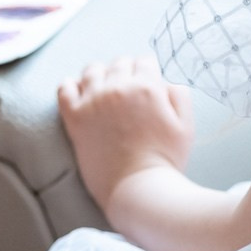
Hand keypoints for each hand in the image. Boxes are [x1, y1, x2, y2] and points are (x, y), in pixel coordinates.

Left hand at [59, 57, 195, 210]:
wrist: (139, 189)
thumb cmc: (165, 161)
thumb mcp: (186, 126)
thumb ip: (179, 96)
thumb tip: (167, 82)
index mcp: (147, 87)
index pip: (144, 61)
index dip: (147, 71)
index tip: (146, 83)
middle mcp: (118, 88)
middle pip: (119, 63)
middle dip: (126, 72)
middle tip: (127, 92)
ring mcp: (94, 101)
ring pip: (92, 70)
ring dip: (100, 76)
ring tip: (104, 91)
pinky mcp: (75, 117)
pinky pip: (64, 88)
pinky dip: (70, 86)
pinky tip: (78, 94)